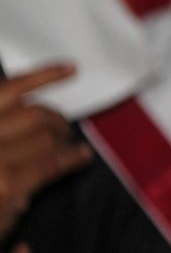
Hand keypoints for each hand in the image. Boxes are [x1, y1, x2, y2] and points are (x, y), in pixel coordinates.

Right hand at [0, 65, 91, 239]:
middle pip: (34, 113)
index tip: (68, 69)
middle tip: (64, 128)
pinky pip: (52, 162)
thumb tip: (27, 104)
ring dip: (65, 140)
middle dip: (56, 119)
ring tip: (71, 144)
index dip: (44, 75)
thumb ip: (1, 124)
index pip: (9, 89)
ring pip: (46, 137)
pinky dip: (73, 158)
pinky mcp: (7, 183)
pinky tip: (81, 157)